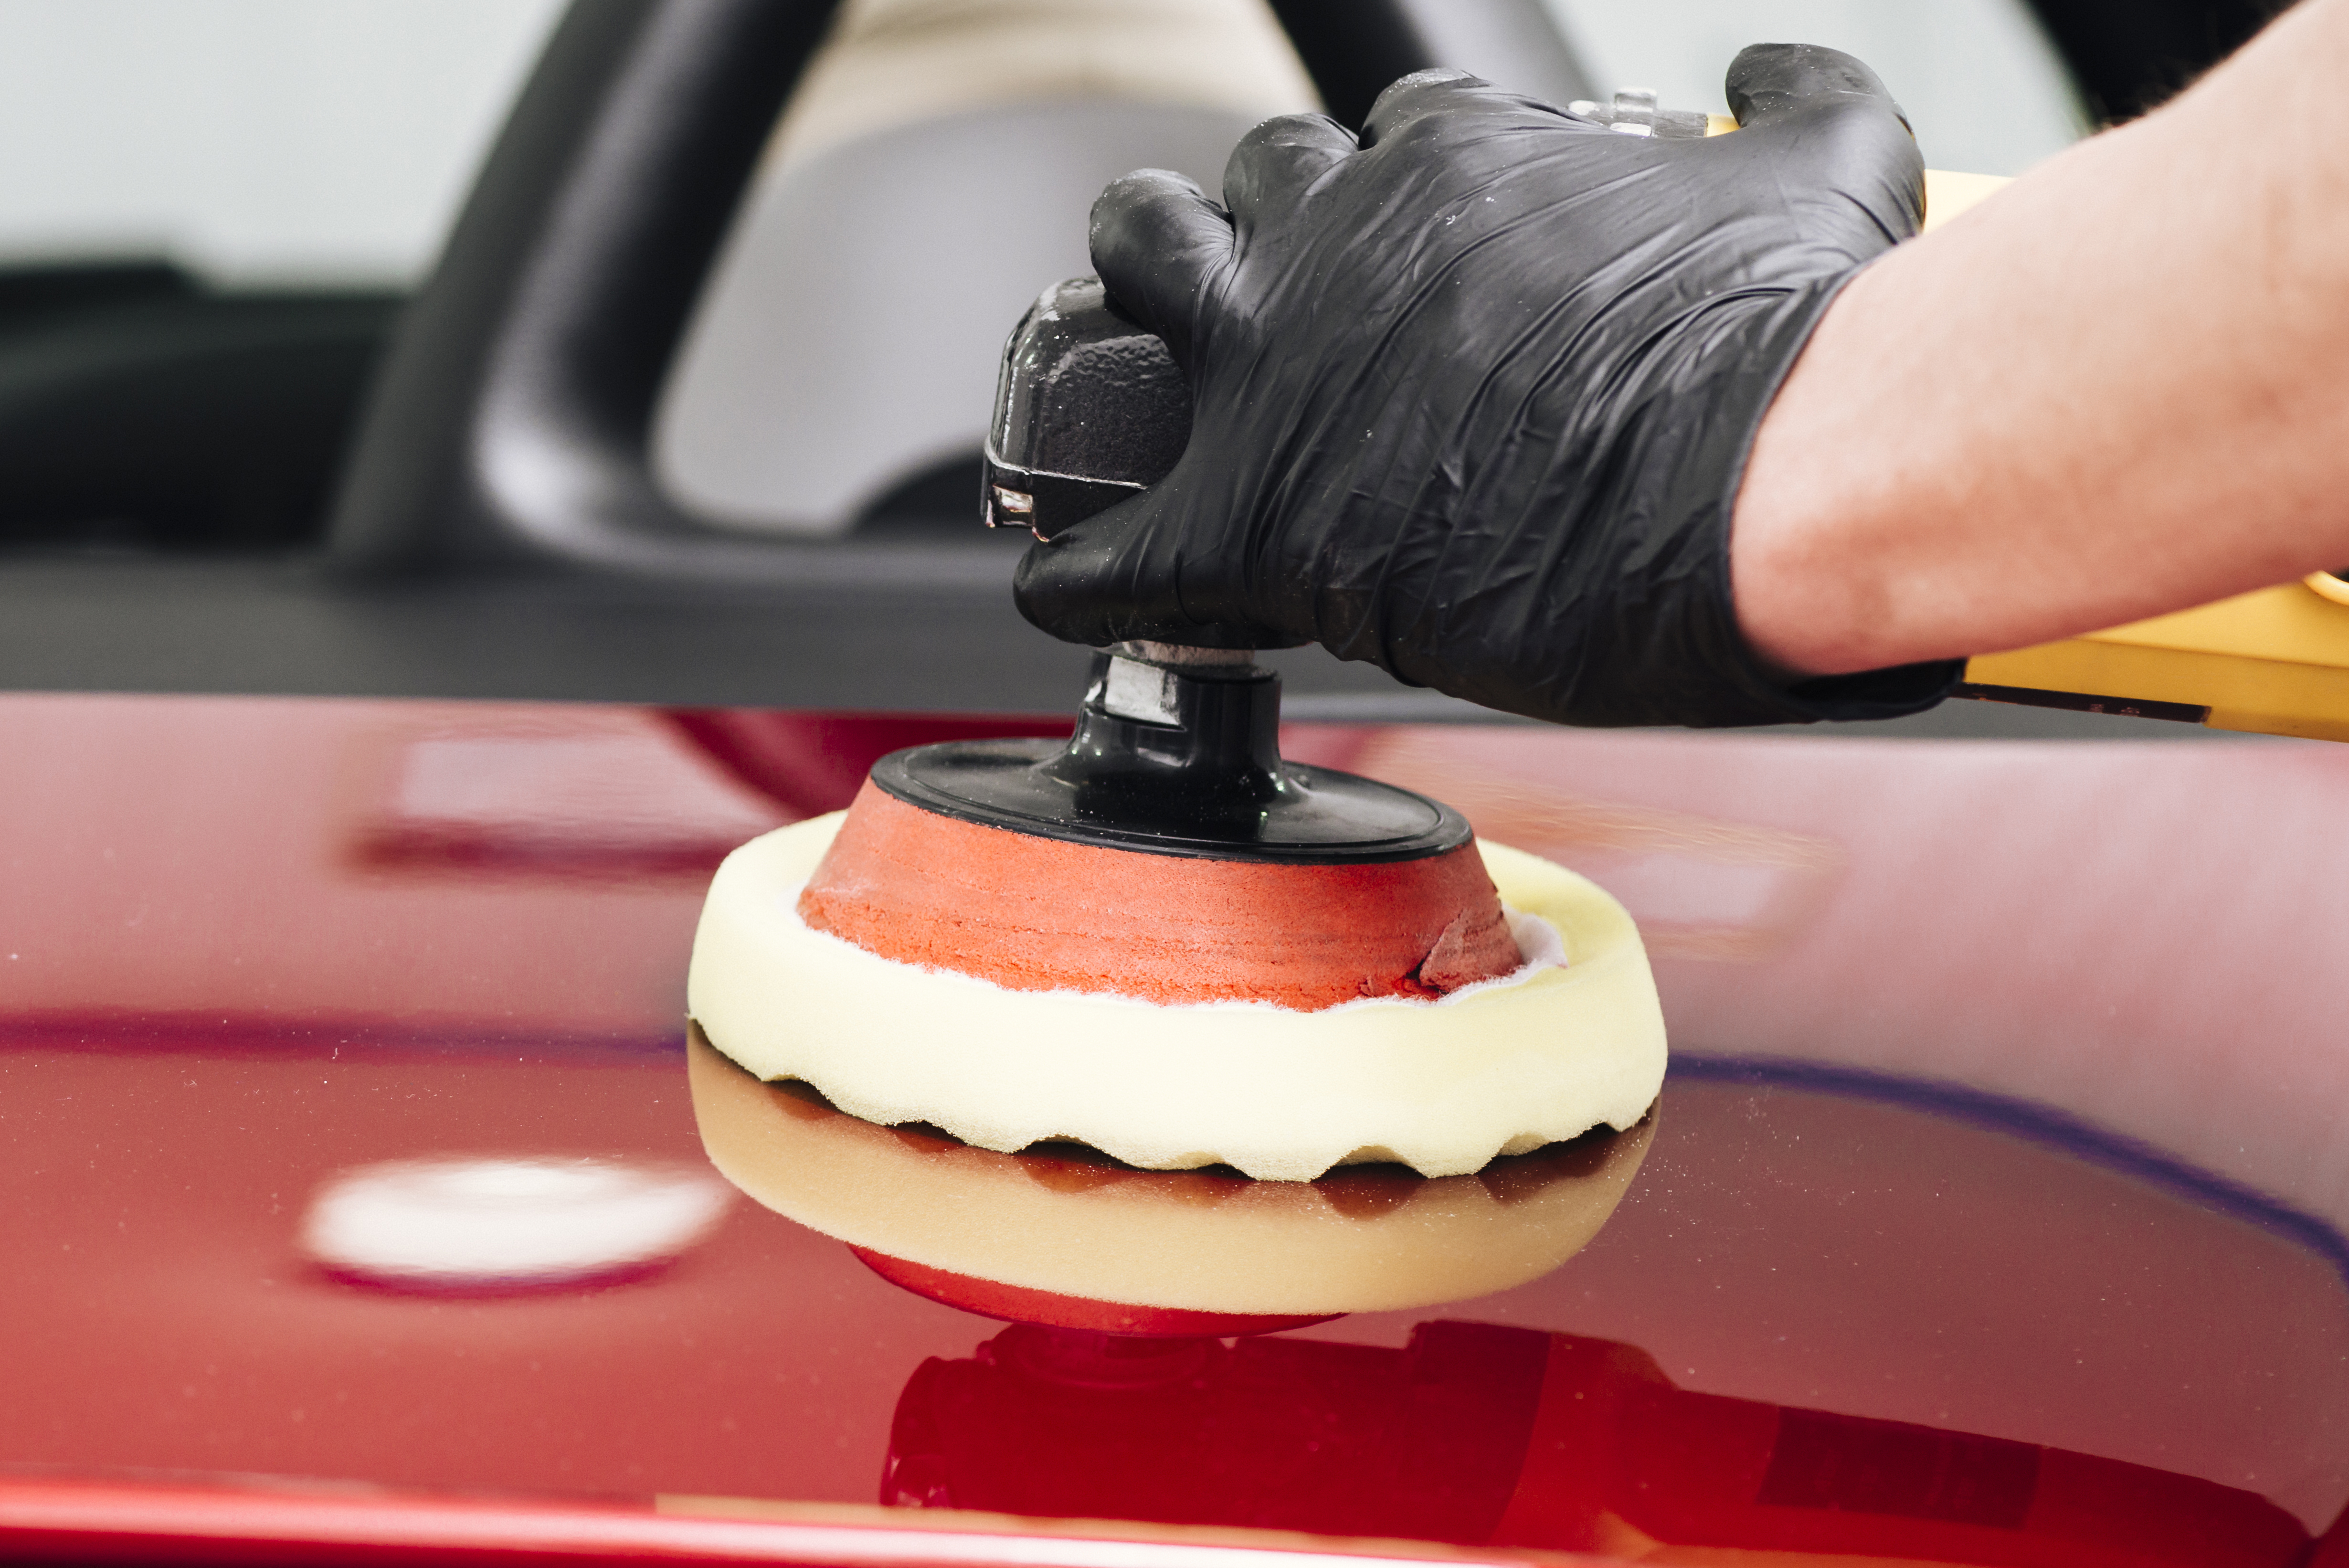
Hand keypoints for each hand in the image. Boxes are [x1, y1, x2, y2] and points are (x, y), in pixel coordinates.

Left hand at [1014, 47, 1961, 726]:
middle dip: (1256, 222)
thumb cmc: (1790, 346)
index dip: (1398, 194)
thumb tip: (1770, 73)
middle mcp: (1348, 235)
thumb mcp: (1827, 169)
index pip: (1390, 141)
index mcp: (1461, 167)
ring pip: (1142, 275)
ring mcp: (1281, 364)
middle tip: (1283, 296)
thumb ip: (1791, 103)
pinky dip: (1080, 567)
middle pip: (1249, 184)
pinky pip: (1108, 547)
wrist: (1763, 480)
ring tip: (1144, 367)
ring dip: (1136, 307)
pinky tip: (1069, 583)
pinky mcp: (1252, 514)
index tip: (1420, 254)